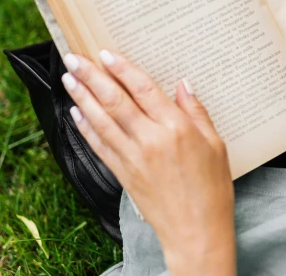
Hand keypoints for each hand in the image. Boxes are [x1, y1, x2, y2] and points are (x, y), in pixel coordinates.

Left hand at [60, 51, 234, 275]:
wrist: (197, 231)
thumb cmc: (212, 188)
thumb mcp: (216, 144)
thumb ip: (197, 112)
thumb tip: (183, 84)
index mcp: (177, 128)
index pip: (143, 89)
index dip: (123, 69)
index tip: (105, 53)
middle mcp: (151, 139)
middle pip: (115, 101)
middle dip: (91, 77)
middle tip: (73, 59)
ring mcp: (133, 157)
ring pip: (101, 120)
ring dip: (81, 97)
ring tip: (68, 78)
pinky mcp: (123, 174)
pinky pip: (99, 145)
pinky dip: (85, 127)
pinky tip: (76, 113)